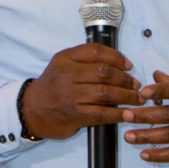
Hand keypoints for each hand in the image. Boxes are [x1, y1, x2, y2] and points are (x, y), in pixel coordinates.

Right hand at [21, 44, 143, 140]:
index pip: (95, 51)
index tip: (128, 65)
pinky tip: (127, 114)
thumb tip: (120, 64)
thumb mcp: (62, 65)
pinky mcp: (74, 115)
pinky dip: (118, 114)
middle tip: (136, 84)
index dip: (116, 57)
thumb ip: (85, 60)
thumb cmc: (53, 87)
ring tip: (137, 98)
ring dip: (126, 96)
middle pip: (103, 72)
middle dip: (125, 79)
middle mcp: (66, 75)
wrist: (31, 110)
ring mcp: (70, 96)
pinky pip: (101, 113)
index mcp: (64, 59)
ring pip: (105, 93)